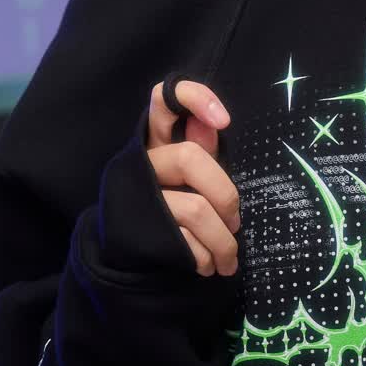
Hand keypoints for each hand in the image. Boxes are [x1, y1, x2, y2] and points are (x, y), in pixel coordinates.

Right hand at [144, 79, 241, 277]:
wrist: (130, 262)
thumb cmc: (170, 212)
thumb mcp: (188, 181)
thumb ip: (203, 154)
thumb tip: (213, 125)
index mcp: (156, 144)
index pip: (165, 99)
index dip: (195, 98)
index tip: (224, 122)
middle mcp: (142, 164)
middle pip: (190, 157)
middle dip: (226, 195)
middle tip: (235, 223)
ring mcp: (137, 197)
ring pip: (195, 209)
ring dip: (223, 242)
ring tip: (228, 260)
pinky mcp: (138, 230)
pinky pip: (185, 242)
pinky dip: (204, 259)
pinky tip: (205, 266)